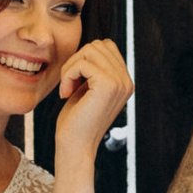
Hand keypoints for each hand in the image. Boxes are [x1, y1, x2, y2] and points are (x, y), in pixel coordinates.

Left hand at [54, 39, 133, 161]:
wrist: (75, 147)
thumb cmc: (76, 120)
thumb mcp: (88, 89)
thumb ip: (94, 68)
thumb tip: (92, 45)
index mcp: (124, 81)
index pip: (106, 46)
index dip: (84, 58)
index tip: (75, 81)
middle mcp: (126, 81)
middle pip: (98, 45)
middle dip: (76, 60)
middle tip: (68, 85)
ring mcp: (120, 82)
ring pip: (89, 50)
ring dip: (70, 67)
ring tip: (67, 89)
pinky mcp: (108, 85)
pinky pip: (82, 63)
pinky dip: (68, 74)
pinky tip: (66, 94)